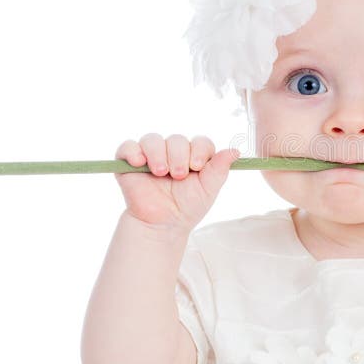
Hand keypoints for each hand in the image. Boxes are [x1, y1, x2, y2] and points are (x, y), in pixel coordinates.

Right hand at [114, 133, 239, 232]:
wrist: (163, 224)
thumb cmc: (188, 207)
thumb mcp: (208, 189)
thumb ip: (220, 169)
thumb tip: (235, 150)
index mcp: (193, 155)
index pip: (200, 141)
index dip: (199, 150)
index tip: (197, 167)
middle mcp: (172, 152)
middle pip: (176, 139)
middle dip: (179, 155)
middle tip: (178, 175)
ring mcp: (150, 156)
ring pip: (152, 139)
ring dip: (158, 153)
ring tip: (161, 172)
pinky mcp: (129, 162)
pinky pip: (128, 146)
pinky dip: (132, 151)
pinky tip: (139, 163)